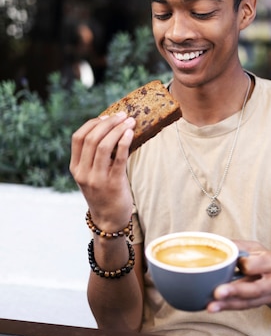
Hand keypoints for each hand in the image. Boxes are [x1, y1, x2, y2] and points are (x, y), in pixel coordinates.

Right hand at [70, 112, 135, 230]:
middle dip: (108, 123)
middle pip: (91, 139)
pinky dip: (124, 143)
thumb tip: (112, 127)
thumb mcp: (92, 174)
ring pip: (103, 146)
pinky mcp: (112, 184)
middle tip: (122, 115)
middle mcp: (83, 172)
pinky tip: (130, 133)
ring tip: (130, 122)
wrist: (109, 220)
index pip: (78, 138)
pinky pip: (118, 158)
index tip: (107, 116)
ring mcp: (96, 179)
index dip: (93, 124)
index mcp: (75, 168)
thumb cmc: (104, 192)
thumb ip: (95, 156)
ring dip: (118, 130)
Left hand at [207, 240, 270, 312]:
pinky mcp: (261, 304)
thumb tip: (215, 244)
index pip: (256, 264)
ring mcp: (270, 295)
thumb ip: (237, 247)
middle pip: (255, 288)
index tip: (231, 262)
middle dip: (236, 291)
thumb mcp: (252, 248)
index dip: (243, 264)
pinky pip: (244, 307)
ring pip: (248, 302)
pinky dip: (229, 306)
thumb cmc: (259, 258)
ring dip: (228, 304)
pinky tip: (215, 307)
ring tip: (211, 306)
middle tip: (217, 293)